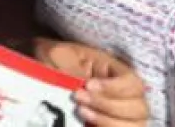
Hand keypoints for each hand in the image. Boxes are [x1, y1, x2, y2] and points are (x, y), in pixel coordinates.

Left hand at [34, 39, 149, 125]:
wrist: (35, 75)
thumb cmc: (51, 59)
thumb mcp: (57, 53)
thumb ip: (71, 65)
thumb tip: (85, 85)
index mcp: (115, 72)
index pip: (133, 83)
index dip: (116, 88)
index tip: (89, 85)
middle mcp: (124, 95)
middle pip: (139, 108)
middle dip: (109, 106)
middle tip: (78, 98)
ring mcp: (118, 114)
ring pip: (134, 125)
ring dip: (109, 121)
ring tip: (80, 112)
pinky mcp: (107, 125)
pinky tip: (86, 125)